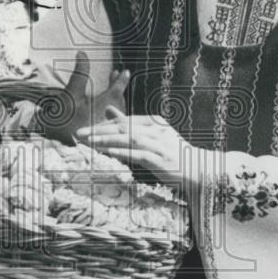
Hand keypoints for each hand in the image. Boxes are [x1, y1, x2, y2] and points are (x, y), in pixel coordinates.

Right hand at [36, 51, 129, 145]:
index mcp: (106, 105)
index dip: (121, 79)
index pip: (117, 89)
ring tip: (112, 90)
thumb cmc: (65, 117)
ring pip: (116, 110)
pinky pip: (111, 120)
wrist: (58, 143)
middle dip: (117, 86)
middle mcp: (110, 117)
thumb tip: (82, 53)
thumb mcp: (71, 91)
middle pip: (118, 100)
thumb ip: (80, 72)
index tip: (125, 71)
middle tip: (117, 75)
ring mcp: (107, 128)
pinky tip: (105, 110)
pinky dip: (110, 110)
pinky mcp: (102, 136)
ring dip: (114, 98)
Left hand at [76, 107, 198, 191]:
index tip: (85, 130)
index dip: (102, 125)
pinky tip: (109, 154)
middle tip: (79, 134)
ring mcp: (158, 143)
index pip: (123, 121)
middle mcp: (155, 129)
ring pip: (128, 139)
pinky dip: (123, 153)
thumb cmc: (172, 152)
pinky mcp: (160, 159)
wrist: (198, 168)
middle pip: (122, 128)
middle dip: (98, 131)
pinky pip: (138, 154)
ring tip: (89, 142)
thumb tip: (108, 110)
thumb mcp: (151, 134)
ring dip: (106, 140)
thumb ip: (129, 124)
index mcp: (152, 121)